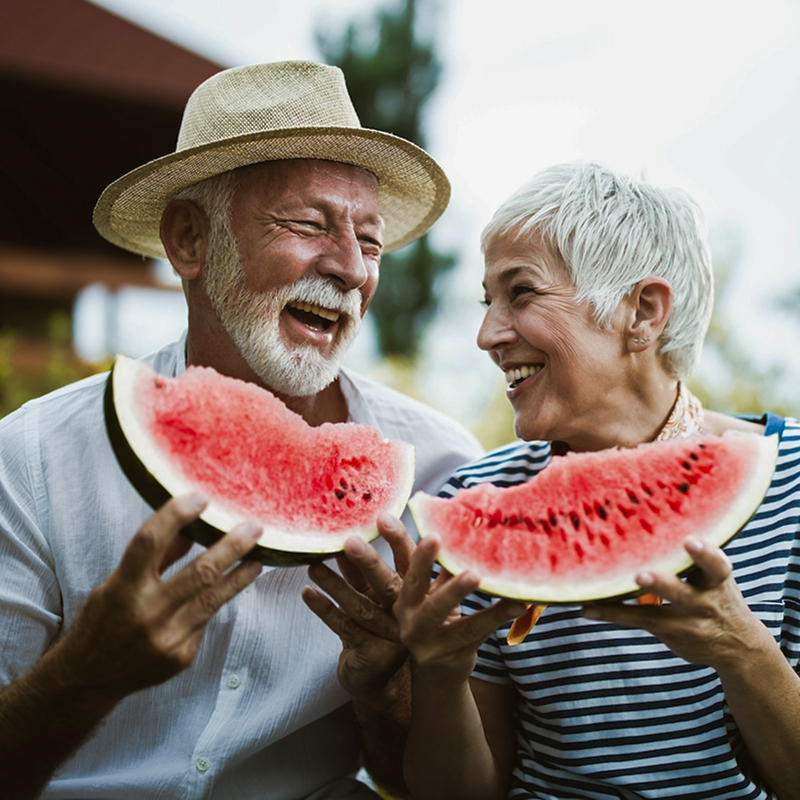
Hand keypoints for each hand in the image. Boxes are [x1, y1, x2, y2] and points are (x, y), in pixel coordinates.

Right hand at [59, 492, 262, 698]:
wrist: (90, 678)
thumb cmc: (103, 620)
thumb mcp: (116, 582)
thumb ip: (155, 556)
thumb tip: (191, 525)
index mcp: (122, 589)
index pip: (149, 542)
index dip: (176, 515)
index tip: (201, 496)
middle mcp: (146, 614)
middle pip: (200, 572)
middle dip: (233, 547)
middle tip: (255, 527)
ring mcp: (167, 638)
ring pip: (215, 598)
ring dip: (241, 574)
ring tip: (258, 558)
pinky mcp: (182, 656)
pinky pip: (206, 620)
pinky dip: (217, 602)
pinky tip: (228, 588)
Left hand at [303, 514, 413, 695]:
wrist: (380, 678)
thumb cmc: (377, 624)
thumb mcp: (378, 594)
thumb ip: (367, 569)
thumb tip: (347, 532)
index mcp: (415, 592)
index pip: (409, 562)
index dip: (398, 540)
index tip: (383, 518)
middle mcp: (408, 613)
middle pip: (388, 583)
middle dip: (368, 561)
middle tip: (349, 541)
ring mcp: (392, 635)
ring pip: (361, 605)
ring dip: (335, 584)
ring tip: (313, 565)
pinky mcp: (374, 654)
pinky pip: (345, 627)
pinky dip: (324, 609)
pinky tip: (307, 593)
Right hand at [394, 534, 526, 686]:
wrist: (440, 672)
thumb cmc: (440, 619)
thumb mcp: (434, 592)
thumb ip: (442, 564)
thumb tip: (459, 523)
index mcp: (403, 595)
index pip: (400, 563)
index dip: (397, 540)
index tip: (395, 519)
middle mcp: (407, 617)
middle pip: (413, 587)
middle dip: (423, 563)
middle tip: (435, 538)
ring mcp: (425, 640)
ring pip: (441, 612)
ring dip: (458, 591)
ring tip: (478, 575)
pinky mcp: (450, 656)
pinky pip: (475, 632)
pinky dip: (496, 616)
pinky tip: (517, 604)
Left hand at [581, 536, 770, 667]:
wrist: (739, 646)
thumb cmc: (717, 593)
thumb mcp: (716, 573)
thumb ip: (695, 553)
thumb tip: (661, 509)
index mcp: (716, 579)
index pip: (715, 565)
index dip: (704, 554)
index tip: (689, 541)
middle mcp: (703, 601)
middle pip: (681, 592)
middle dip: (662, 584)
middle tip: (641, 574)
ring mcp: (686, 622)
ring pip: (656, 614)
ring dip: (626, 605)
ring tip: (601, 596)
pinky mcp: (668, 633)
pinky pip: (637, 621)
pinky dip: (611, 613)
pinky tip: (587, 609)